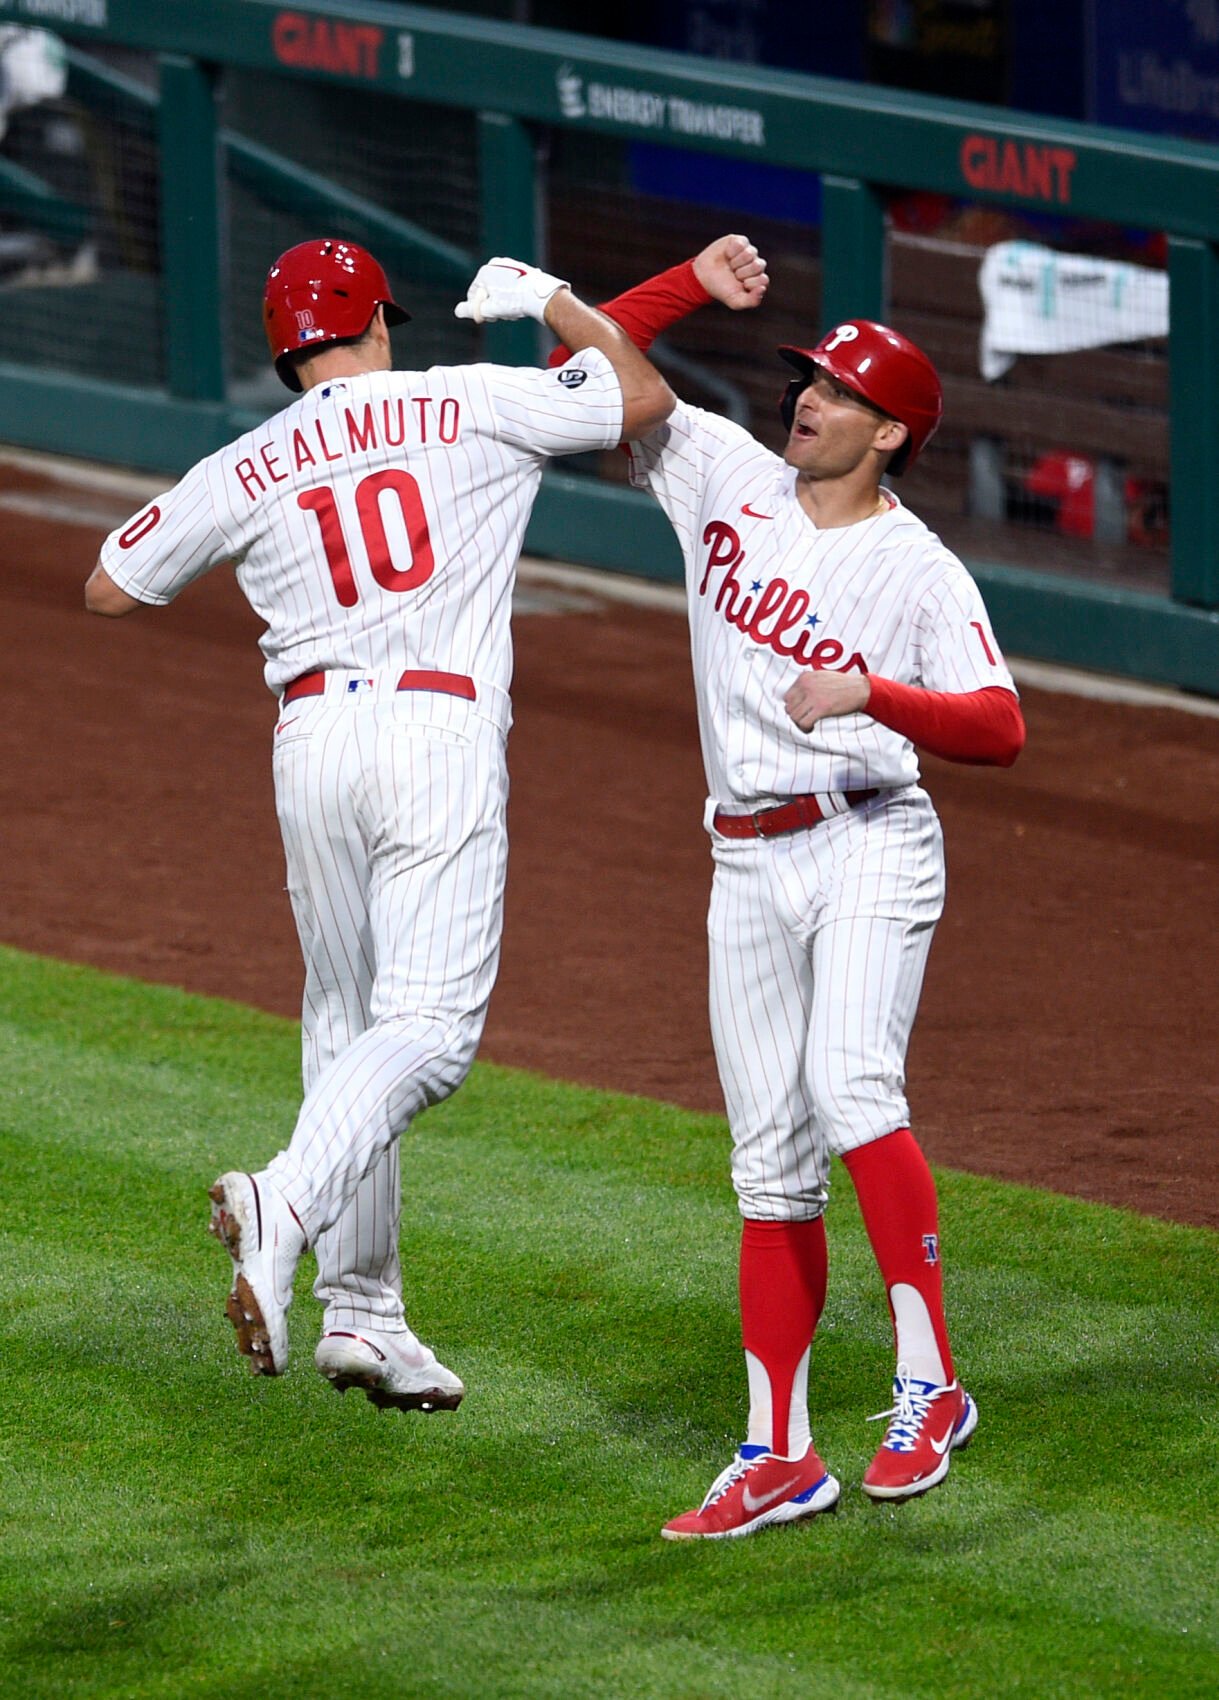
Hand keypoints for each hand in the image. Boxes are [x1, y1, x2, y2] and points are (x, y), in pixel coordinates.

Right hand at [454, 257, 569, 323]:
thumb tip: (457, 311)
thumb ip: (473, 310)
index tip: (490, 318)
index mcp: (485, 272)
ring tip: (514, 309)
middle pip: (487, 290)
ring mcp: (510, 264)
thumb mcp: (490, 309)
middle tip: (504, 315)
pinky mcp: (522, 268)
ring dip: (503, 301)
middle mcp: (495, 264)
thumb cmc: (514, 302)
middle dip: (493, 305)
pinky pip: (512, 283)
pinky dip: (513, 294)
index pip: (473, 294)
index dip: (480, 309)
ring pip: (500, 288)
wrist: (541, 295)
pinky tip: (521, 302)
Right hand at [692, 234, 767, 310]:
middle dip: (742, 273)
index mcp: (758, 280)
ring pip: (750, 254)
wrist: (703, 276)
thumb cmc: (721, 289)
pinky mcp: (741, 241)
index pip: (764, 280)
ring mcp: (750, 252)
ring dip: (735, 262)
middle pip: (758, 266)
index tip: (740, 285)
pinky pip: (741, 244)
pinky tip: (727, 256)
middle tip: (734, 275)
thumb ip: (752, 301)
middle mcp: (757, 264)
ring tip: (730, 265)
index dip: (750, 283)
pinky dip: (731, 252)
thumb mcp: (735, 301)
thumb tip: (763, 288)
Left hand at [784, 668, 870, 730]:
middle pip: (789, 708)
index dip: (794, 707)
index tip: (802, 712)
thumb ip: (806, 685)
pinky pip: (803, 723)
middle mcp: (807, 685)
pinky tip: (811, 728)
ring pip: (794, 717)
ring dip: (800, 724)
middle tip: (805, 719)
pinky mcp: (822, 708)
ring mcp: (814, 696)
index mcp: (804, 677)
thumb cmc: (842, 685)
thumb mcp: (820, 677)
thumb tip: (793, 700)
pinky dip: (805, 728)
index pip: (787, 697)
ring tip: (809, 724)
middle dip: (796, 716)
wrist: (860, 689)